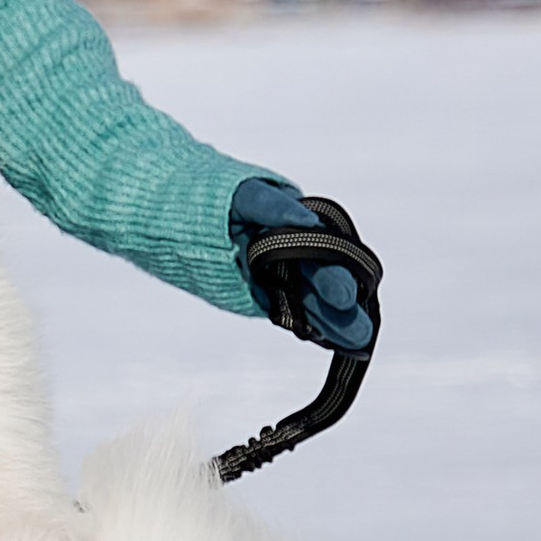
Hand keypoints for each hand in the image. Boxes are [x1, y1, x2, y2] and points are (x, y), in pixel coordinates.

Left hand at [228, 173, 375, 353]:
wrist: (179, 215)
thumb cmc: (215, 199)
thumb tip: (308, 222)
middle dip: (342, 309)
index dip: (338, 275)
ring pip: (312, 306)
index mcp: (297, 229)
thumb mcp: (244, 195)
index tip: (346, 295)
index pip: (325, 255)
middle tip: (361, 331)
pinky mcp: (263, 297)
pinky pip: (291, 316)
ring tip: (359, 345)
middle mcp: (293, 256)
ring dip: (334, 326)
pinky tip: (335, 344)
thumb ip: (273, 206)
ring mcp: (280, 278)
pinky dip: (313, 330)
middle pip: (323, 285)